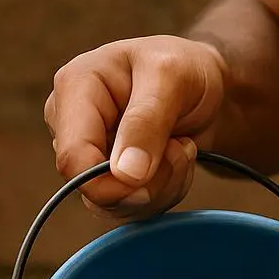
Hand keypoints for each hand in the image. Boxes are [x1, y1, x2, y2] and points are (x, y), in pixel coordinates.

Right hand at [44, 36, 226, 221]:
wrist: (207, 88)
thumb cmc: (185, 70)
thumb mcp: (172, 78)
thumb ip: (146, 122)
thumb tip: (124, 174)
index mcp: (74, 88)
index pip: (74, 159)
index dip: (113, 182)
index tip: (154, 172)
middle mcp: (71, 125)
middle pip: (95, 188)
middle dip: (149, 182)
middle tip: (182, 148)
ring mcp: (88, 155)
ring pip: (115, 205)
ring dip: (162, 188)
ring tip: (182, 149)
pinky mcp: (107, 177)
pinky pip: (130, 208)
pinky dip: (162, 194)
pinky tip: (175, 164)